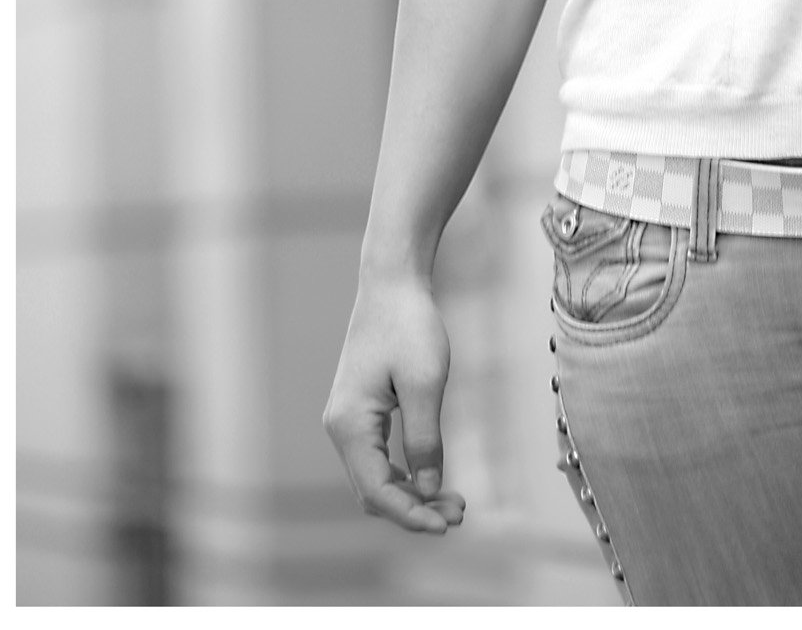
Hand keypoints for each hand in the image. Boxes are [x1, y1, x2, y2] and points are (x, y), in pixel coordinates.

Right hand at [323, 271, 467, 535]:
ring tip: (452, 500)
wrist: (393, 281)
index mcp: (349, 425)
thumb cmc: (409, 326)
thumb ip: (425, 441)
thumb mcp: (426, 384)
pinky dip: (403, 473)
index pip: (377, 492)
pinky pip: (376, 458)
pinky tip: (431, 476)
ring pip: (374, 477)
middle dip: (414, 508)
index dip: (412, 514)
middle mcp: (340, 428)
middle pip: (372, 491)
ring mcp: (346, 420)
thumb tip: (429, 490)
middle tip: (458, 513)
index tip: (448, 524)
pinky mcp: (359, 411)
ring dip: (410, 493)